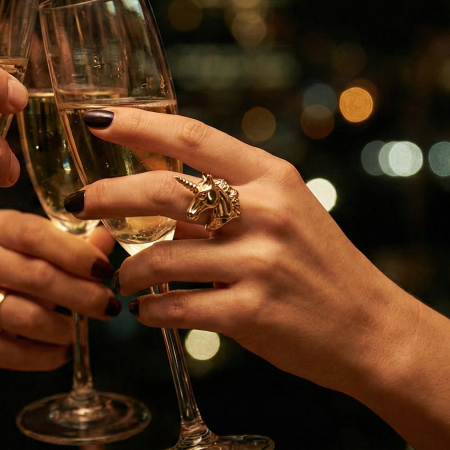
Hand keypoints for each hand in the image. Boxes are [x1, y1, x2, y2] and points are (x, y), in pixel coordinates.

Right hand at [0, 210, 117, 375]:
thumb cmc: (6, 277)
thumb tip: (106, 240)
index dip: (75, 253)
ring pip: (30, 318)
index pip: (35, 235)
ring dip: (65, 329)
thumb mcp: (35, 252)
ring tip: (77, 331)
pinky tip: (60, 352)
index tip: (105, 271)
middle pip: (38, 277)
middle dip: (83, 295)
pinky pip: (15, 353)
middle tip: (108, 307)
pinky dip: (47, 356)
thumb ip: (72, 246)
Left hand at [68, 108, 414, 393]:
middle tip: (77, 203)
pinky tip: (148, 312)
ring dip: (128, 270)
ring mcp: (259, 262)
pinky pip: (176, 307)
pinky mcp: (252, 312)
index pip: (192, 136)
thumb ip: (230, 197)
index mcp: (271, 177)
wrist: (372, 330)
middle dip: (107, 195)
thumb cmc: (320, 268)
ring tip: (122, 280)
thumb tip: (157, 194)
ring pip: (160, 257)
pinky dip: (151, 311)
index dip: (137, 125)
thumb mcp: (287, 213)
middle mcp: (265, 211)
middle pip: (162, 191)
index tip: (94, 119)